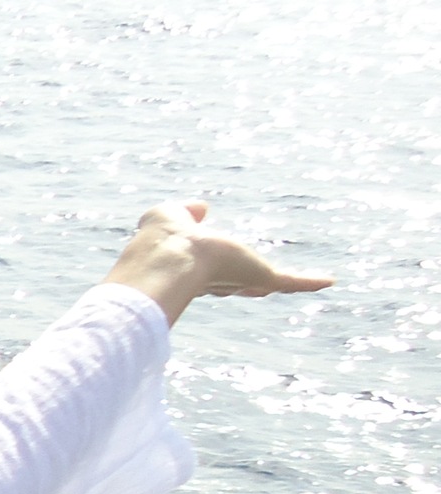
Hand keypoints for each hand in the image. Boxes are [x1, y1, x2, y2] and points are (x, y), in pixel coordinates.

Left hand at [101, 201, 333, 325]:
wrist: (172, 259)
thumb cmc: (164, 238)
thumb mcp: (169, 215)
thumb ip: (183, 213)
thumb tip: (199, 208)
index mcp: (192, 265)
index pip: (206, 269)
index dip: (211, 266)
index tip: (220, 266)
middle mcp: (217, 278)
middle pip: (238, 283)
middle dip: (247, 283)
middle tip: (261, 285)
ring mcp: (242, 279)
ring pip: (265, 283)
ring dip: (285, 285)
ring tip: (305, 284)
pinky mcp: (262, 279)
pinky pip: (292, 282)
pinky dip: (310, 282)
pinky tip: (329, 281)